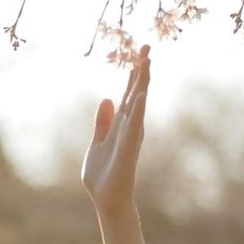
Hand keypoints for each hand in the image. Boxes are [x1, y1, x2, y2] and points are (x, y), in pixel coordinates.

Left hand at [81, 43, 150, 217]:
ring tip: (146, 61)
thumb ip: (102, 122)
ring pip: (138, 104)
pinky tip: (141, 95)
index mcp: (120, 123)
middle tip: (146, 46)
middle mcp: (129, 126)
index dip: (133, 73)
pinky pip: (134, 126)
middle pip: (137, 92)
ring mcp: (130, 135)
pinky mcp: (128, 147)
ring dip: (142, 83)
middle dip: (141, 70)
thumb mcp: (97, 141)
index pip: (129, 93)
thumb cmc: (101, 173)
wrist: (104, 197)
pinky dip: (138, 110)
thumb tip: (107, 99)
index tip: (138, 52)